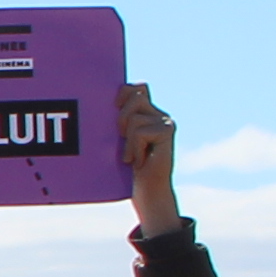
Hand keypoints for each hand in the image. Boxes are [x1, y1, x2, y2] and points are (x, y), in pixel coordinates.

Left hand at [124, 83, 180, 228]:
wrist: (145, 189)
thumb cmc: (126, 165)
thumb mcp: (117, 138)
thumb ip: (118, 118)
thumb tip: (108, 101)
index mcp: (146, 112)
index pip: (137, 87)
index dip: (124, 92)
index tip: (114, 107)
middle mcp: (158, 114)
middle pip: (134, 97)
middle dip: (120, 119)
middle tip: (122, 139)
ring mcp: (165, 121)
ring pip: (133, 118)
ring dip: (127, 140)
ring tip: (132, 155)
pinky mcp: (167, 131)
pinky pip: (139, 132)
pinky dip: (134, 148)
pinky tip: (140, 160)